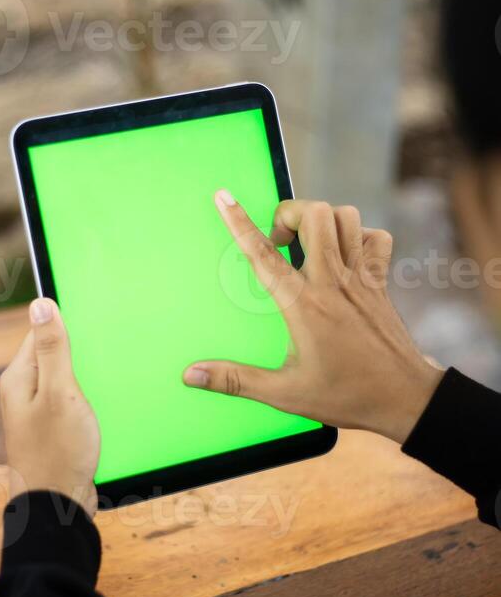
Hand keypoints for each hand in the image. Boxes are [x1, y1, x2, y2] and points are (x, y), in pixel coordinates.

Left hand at [0, 298, 99, 517]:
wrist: (58, 509)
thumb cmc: (57, 452)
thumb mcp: (60, 393)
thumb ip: (52, 348)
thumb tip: (39, 304)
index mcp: (19, 378)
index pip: (42, 333)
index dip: (68, 327)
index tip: (95, 326)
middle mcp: (24, 393)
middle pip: (56, 356)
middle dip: (82, 353)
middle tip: (108, 356)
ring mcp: (39, 413)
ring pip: (68, 380)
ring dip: (89, 380)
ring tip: (109, 384)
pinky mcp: (55, 430)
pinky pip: (74, 403)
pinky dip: (90, 401)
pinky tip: (106, 407)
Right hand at [183, 193, 443, 443]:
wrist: (405, 398)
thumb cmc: (346, 395)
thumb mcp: (285, 393)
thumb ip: (235, 380)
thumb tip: (191, 374)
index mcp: (303, 305)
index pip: (263, 254)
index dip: (239, 222)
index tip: (224, 197)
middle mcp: (333, 282)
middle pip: (314, 215)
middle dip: (289, 213)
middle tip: (279, 240)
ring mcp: (361, 278)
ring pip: (345, 217)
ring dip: (322, 220)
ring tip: (307, 244)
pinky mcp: (381, 281)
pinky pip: (375, 238)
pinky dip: (359, 236)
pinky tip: (345, 256)